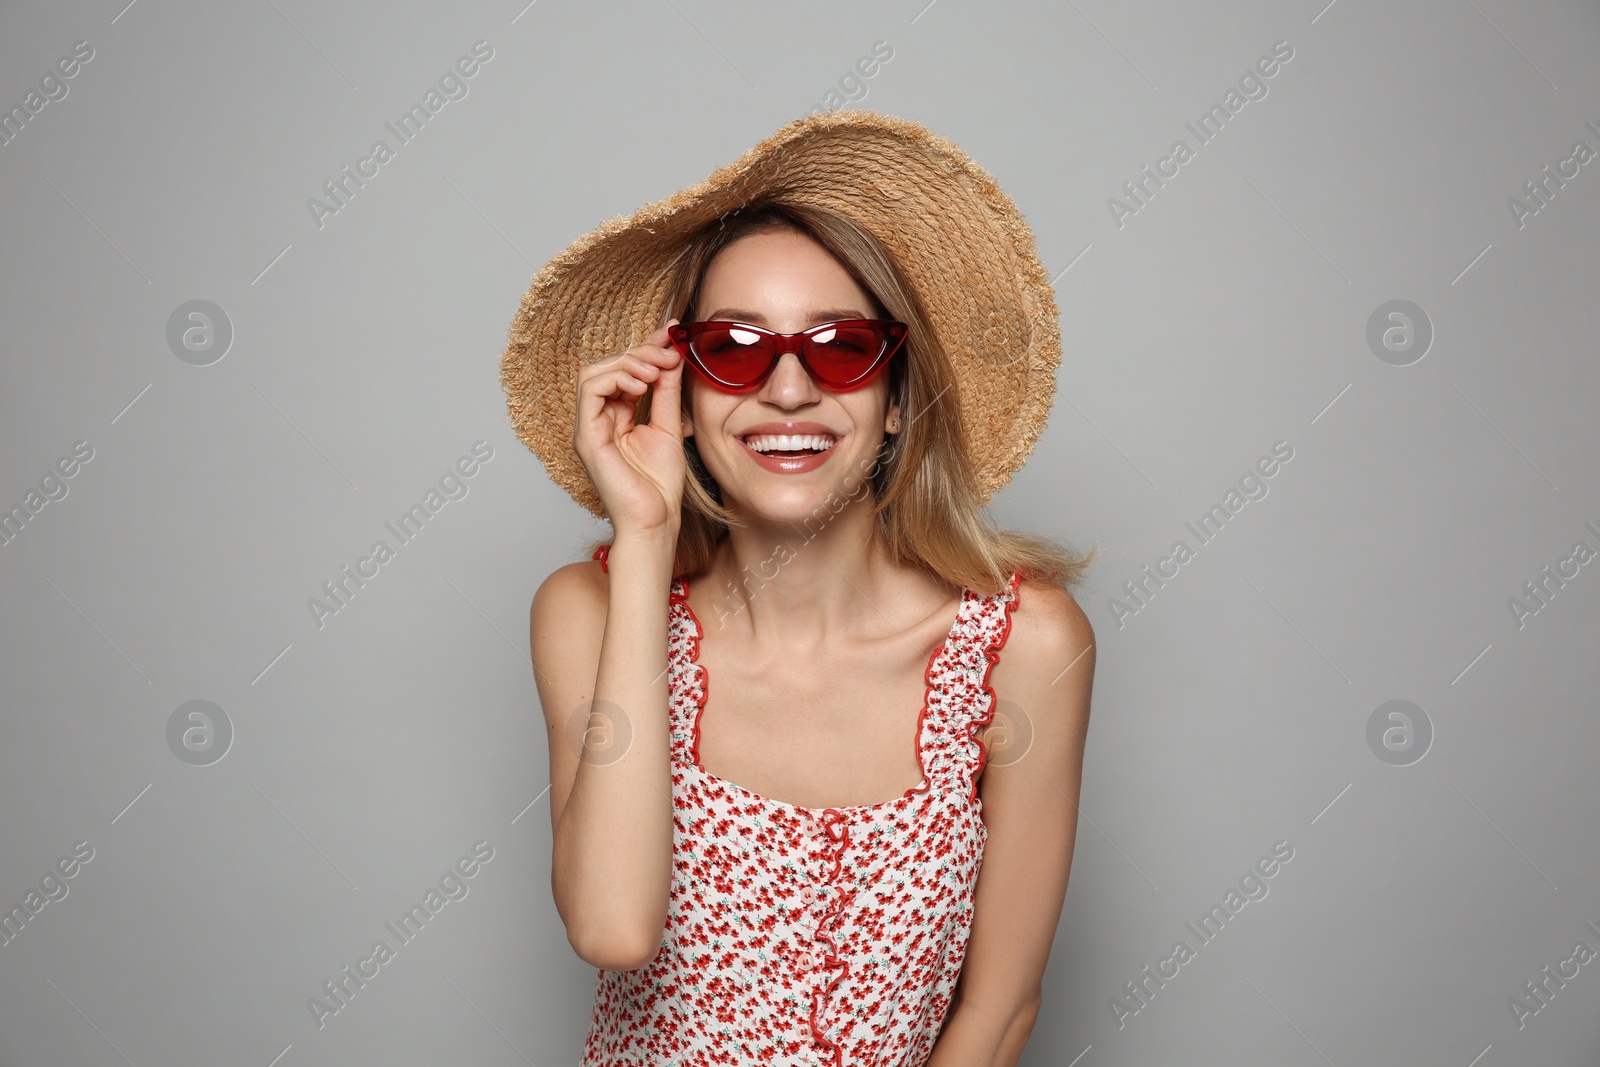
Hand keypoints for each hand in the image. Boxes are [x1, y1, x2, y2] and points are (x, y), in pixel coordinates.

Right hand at [572, 319, 687, 536]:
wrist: (655, 521)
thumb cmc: (660, 485)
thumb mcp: (669, 426)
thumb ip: (666, 392)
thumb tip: (671, 357)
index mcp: (616, 416)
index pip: (624, 370)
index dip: (646, 347)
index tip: (673, 333)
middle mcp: (598, 419)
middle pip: (607, 366)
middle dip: (641, 352)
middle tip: (669, 353)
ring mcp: (589, 427)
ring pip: (593, 373)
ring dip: (628, 363)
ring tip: (656, 371)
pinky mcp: (586, 437)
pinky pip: (590, 391)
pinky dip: (616, 379)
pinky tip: (642, 386)